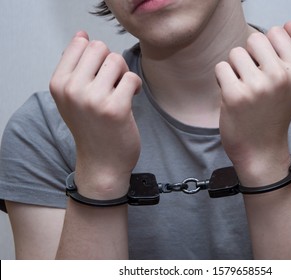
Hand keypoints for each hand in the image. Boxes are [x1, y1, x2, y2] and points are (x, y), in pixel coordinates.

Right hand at [50, 31, 141, 198]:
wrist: (103, 163)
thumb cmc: (92, 128)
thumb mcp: (71, 97)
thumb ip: (74, 66)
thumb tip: (82, 35)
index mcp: (58, 83)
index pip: (81, 43)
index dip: (97, 57)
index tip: (99, 75)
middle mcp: (72, 89)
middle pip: (100, 48)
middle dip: (111, 63)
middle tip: (113, 83)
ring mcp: (93, 99)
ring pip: (117, 60)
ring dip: (123, 75)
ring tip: (121, 91)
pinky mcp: (116, 108)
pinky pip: (132, 78)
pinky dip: (136, 86)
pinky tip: (132, 98)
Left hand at [215, 22, 290, 185]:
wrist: (261, 150)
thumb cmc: (275, 114)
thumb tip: (288, 24)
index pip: (275, 32)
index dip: (266, 50)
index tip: (267, 70)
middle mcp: (280, 76)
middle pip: (253, 40)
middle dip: (249, 57)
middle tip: (253, 81)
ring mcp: (257, 86)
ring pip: (235, 53)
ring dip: (234, 69)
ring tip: (243, 89)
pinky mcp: (234, 95)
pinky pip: (221, 68)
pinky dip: (223, 81)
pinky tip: (232, 96)